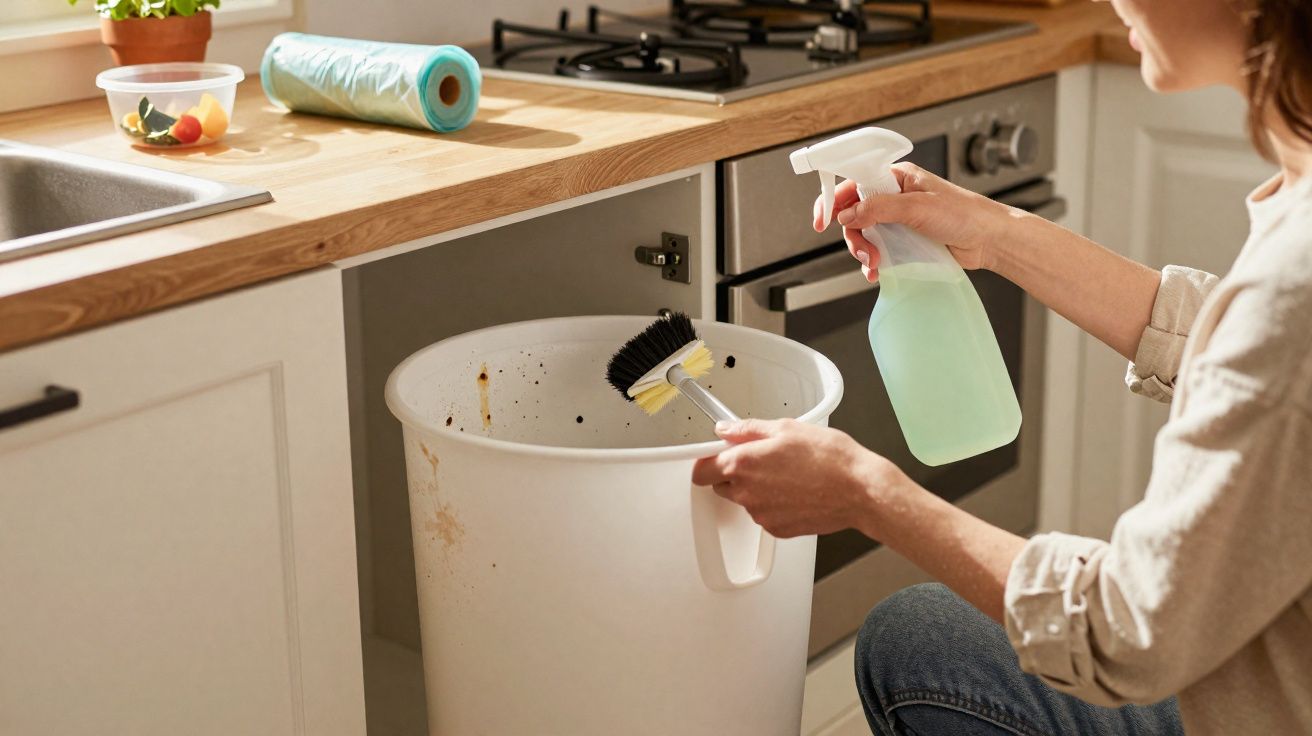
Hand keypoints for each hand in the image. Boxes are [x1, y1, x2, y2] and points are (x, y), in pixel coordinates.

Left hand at [690, 418, 905, 538]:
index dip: (709, 461)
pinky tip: (796, 492)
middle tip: (763, 460)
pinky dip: (774, 505)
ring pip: (745, 500)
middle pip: (722, 485)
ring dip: (757, 489)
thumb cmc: (830, 458)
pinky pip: (765, 515)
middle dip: (735, 474)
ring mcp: (761, 515)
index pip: (701, 470)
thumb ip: (748, 429)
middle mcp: (746, 493)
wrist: (860, 490)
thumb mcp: (786, 428)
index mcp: (742, 464)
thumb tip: (724, 429)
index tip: (720, 455)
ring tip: (788, 475)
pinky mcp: (777, 530)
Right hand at [811, 163, 1013, 282]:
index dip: (834, 199)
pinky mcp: (905, 240)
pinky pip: (878, 249)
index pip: (853, 182)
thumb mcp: (917, 207)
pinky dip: (874, 262)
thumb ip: (878, 208)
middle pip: (854, 213)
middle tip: (863, 251)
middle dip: (853, 235)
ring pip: (865, 234)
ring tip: (875, 264)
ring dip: (864, 251)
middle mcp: (895, 196)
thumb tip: (848, 213)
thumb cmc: (965, 214)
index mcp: (896, 177)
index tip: (822, 219)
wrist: (990, 240)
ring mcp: (899, 219)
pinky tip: (878, 271)